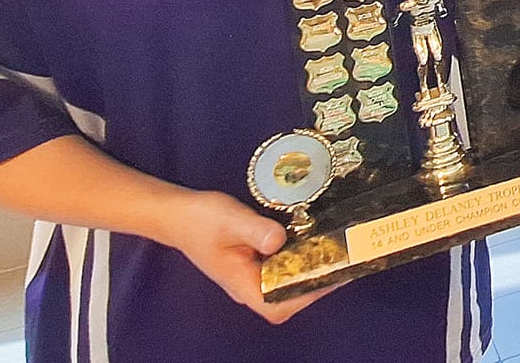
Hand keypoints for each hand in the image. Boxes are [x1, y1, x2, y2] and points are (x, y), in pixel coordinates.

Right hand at [163, 190, 340, 324]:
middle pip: (287, 298)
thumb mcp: (230, 219)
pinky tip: (312, 242)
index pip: (278, 306)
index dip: (305, 296)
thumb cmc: (200, 220)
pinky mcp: (254, 264)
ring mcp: (250, 277)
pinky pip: (280, 269)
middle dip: (316, 282)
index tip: (329, 276)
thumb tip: (279, 240)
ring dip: (310, 271)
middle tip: (341, 259)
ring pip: (285, 284)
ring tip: (335, 251)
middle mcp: (248, 286)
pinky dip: (298, 259)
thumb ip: (255, 230)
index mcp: (242, 284)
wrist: (178, 214)